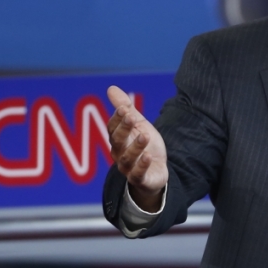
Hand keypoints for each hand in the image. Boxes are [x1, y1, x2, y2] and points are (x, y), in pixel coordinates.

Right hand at [106, 85, 168, 211]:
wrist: (156, 171)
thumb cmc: (144, 145)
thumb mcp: (138, 125)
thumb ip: (126, 109)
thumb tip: (111, 88)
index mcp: (118, 139)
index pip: (113, 128)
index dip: (117, 119)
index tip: (124, 109)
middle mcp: (119, 153)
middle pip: (117, 141)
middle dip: (124, 129)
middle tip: (132, 117)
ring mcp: (128, 168)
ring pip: (127, 158)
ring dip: (135, 147)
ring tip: (145, 135)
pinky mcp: (140, 179)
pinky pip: (138, 174)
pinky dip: (142, 166)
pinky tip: (148, 156)